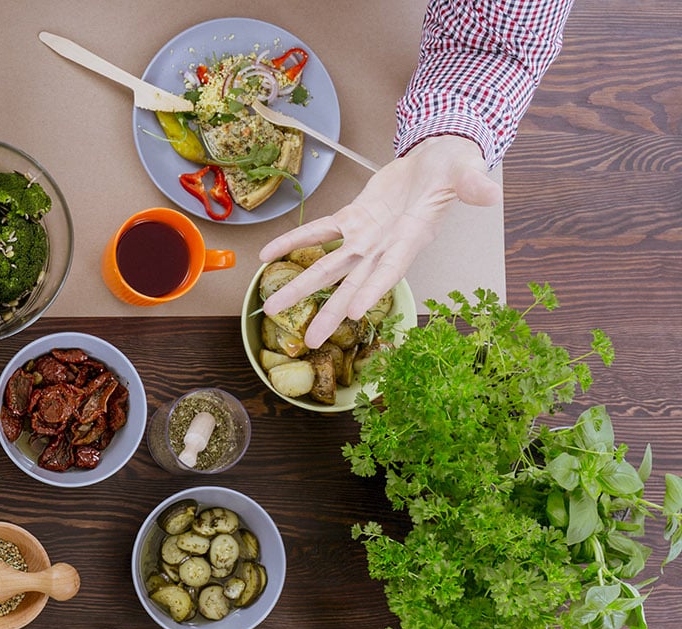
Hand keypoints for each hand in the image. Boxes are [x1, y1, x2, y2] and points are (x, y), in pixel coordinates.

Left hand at [259, 134, 497, 345]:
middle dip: (330, 312)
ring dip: (301, 287)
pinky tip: (267, 256)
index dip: (372, 291)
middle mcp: (384, 245)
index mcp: (412, 239)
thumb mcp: (467, 170)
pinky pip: (318, 232)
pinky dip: (293, 242)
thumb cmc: (454, 167)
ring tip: (273, 309)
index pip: (390, 270)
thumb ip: (473, 185)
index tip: (354, 314)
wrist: (436, 157)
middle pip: (353, 283)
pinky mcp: (352, 217)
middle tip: (308, 341)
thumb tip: (491, 193)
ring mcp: (366, 235)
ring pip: (329, 266)